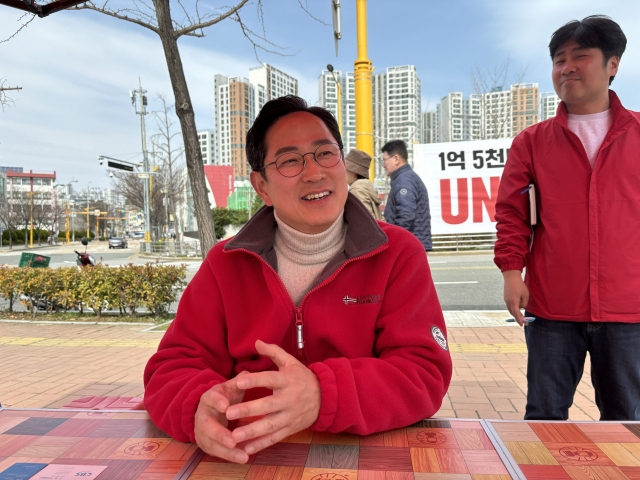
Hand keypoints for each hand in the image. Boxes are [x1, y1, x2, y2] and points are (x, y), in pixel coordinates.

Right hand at [194, 371, 249, 462]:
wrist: (209, 410)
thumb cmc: (225, 397)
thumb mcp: (230, 388)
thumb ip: (238, 382)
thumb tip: (247, 373)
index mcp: (209, 398)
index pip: (210, 398)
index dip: (217, 402)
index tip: (226, 406)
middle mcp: (202, 415)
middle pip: (207, 425)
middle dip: (219, 434)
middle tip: (233, 441)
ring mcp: (202, 431)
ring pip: (211, 443)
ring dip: (227, 451)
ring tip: (244, 457)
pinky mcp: (206, 444)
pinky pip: (217, 452)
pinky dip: (229, 456)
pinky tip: (243, 458)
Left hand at [226, 340, 320, 455]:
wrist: (325, 397)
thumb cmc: (303, 378)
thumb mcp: (291, 362)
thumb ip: (273, 352)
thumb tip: (256, 342)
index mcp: (287, 380)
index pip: (270, 379)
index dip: (255, 380)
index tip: (238, 382)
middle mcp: (289, 399)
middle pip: (268, 405)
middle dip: (249, 410)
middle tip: (229, 412)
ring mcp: (290, 416)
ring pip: (271, 425)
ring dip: (252, 432)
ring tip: (234, 436)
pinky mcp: (290, 429)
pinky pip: (275, 438)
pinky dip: (261, 445)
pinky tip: (246, 449)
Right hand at [503, 270, 529, 325]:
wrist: (511, 277)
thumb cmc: (520, 285)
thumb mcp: (526, 295)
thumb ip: (525, 303)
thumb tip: (522, 307)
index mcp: (513, 302)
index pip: (516, 313)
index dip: (520, 320)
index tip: (522, 325)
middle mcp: (508, 302)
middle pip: (513, 313)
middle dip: (518, 318)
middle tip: (524, 322)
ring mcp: (506, 300)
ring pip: (511, 309)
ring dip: (516, 313)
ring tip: (522, 315)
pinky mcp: (506, 297)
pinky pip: (510, 305)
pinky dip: (514, 308)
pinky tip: (518, 307)